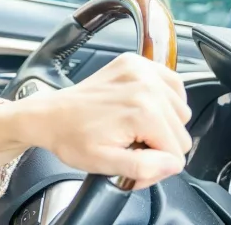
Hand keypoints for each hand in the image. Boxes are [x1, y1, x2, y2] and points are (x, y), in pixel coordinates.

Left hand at [28, 52, 192, 189]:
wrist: (49, 115)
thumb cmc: (71, 137)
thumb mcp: (105, 163)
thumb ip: (145, 168)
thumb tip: (171, 163)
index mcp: (142, 111)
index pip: (177, 152)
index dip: (157, 164)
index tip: (134, 160)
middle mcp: (146, 86)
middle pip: (181, 131)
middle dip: (158, 144)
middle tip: (130, 144)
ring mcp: (141, 70)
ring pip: (180, 111)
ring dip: (162, 122)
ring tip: (132, 126)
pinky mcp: (135, 62)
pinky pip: (172, 85)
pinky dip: (163, 100)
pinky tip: (141, 108)